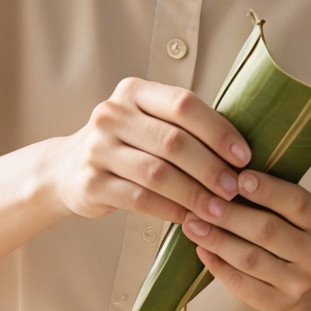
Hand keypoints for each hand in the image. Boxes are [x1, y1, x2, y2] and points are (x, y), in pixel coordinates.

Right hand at [47, 78, 250, 223]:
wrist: (65, 169)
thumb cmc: (128, 145)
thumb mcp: (149, 123)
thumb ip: (186, 126)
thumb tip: (245, 150)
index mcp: (134, 91)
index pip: (183, 104)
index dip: (218, 131)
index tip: (244, 156)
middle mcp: (111, 115)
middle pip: (173, 141)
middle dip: (211, 167)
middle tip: (236, 188)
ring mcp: (96, 148)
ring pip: (158, 172)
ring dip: (195, 193)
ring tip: (220, 209)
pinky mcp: (90, 183)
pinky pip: (140, 199)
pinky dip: (170, 210)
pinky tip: (191, 219)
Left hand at [181, 170, 310, 310]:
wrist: (295, 278)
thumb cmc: (283, 231)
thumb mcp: (285, 210)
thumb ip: (266, 194)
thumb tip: (225, 171)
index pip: (298, 202)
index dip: (268, 190)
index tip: (239, 178)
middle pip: (269, 231)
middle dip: (231, 215)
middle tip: (203, 202)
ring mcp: (300, 282)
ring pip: (251, 259)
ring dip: (217, 239)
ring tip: (192, 224)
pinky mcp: (280, 303)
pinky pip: (243, 285)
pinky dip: (218, 266)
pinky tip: (201, 250)